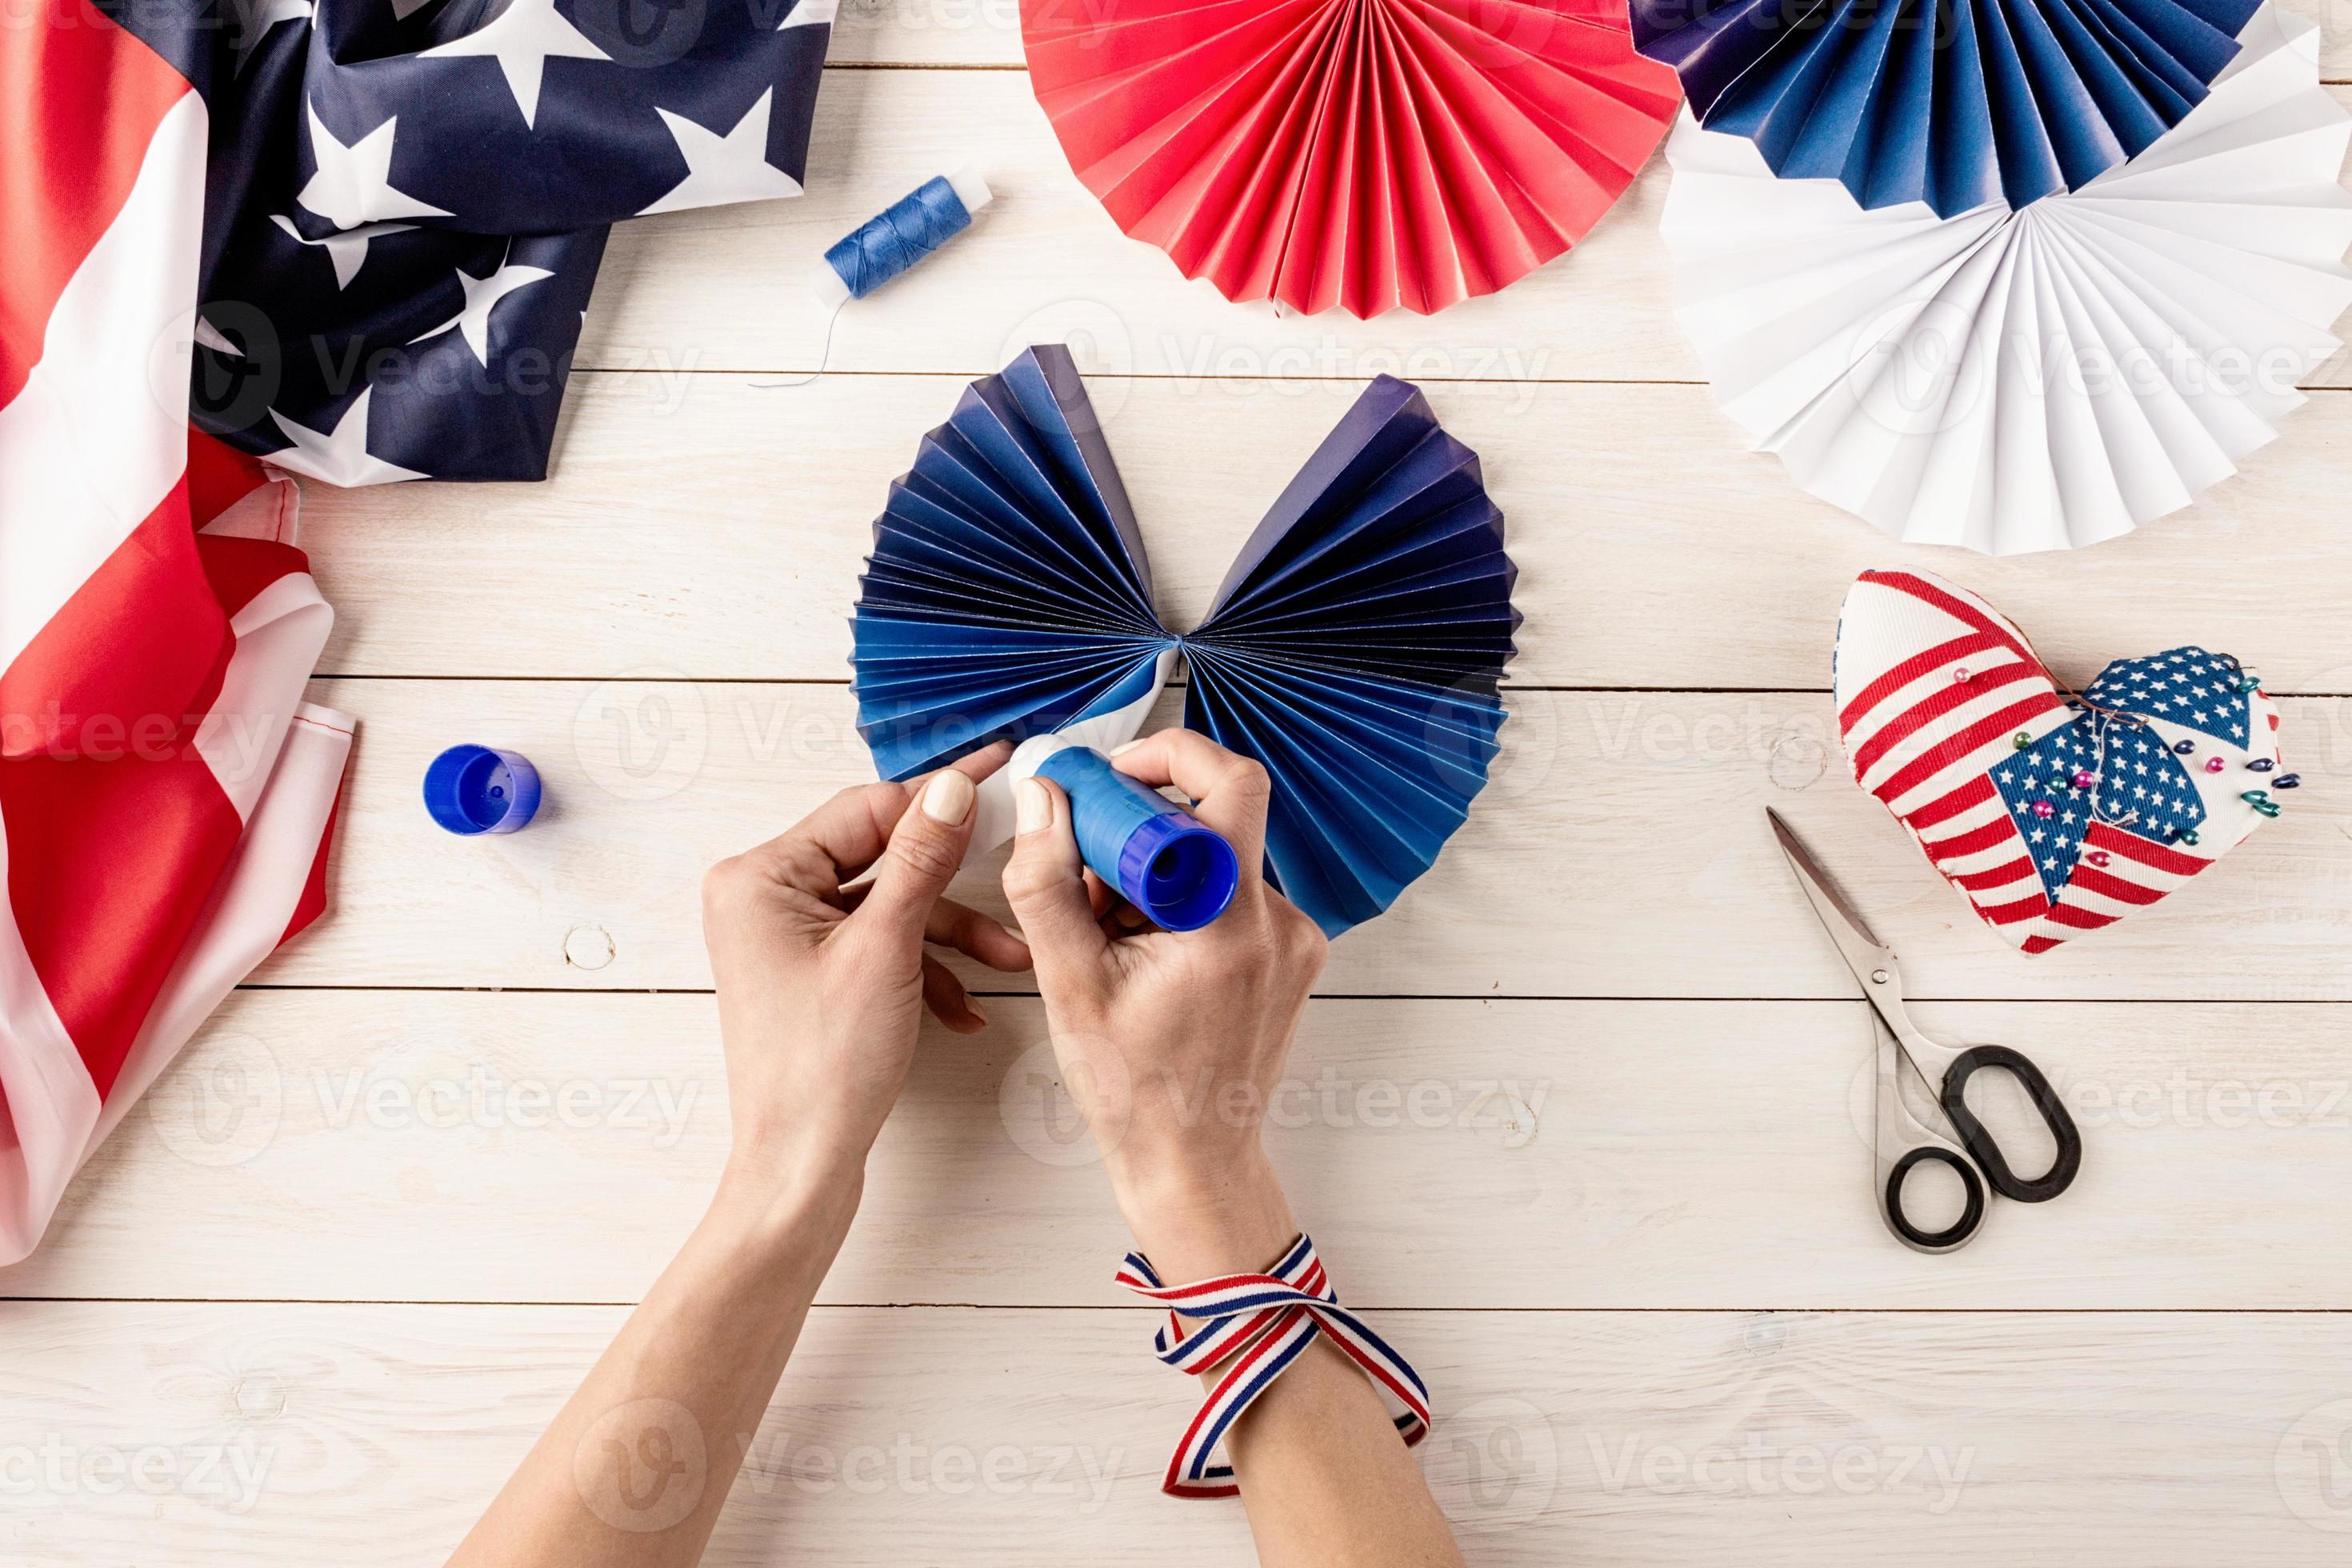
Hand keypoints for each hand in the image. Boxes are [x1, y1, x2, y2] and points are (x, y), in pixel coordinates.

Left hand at [701, 743, 1030, 1197]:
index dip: (939, 798)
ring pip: (888, 905)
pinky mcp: (809, 972)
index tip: (999, 773)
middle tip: (1017, 862)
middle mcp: (763, 897)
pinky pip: (877, 944)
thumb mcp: (885, 949)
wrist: (800, 1168)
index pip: (866, 809)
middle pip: (880, 855)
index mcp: (760, 876)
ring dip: (949, 934)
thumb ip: (920, 860)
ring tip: (1008, 961)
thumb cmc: (822, 1068)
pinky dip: (923, 968)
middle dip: (954, 884)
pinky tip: (963, 1008)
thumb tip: (950, 790)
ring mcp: (784, 937)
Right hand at [1000, 730, 1327, 1280]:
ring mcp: (1294, 940)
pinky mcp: (1292, 957)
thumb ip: (1047, 881)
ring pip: (1220, 856)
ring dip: (1158, 870)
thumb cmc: (1132, 1089)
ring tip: (1109, 930)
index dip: (1167, 756)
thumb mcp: (1068, 982)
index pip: (1229, 783)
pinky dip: (1183, 901)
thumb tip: (1042, 798)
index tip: (1110, 776)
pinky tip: (1142, 951)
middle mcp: (1280, 922)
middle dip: (1144, 823)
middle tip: (1089, 865)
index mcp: (1230, 923)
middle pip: (1218, 816)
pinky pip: (1233, 894)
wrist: (1192, 1163)